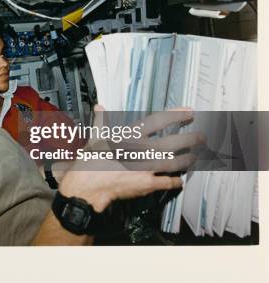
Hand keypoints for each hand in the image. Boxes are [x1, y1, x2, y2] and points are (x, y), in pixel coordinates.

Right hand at [57, 105, 204, 212]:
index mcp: (131, 135)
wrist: (88, 184)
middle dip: (192, 138)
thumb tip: (100, 107)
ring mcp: (147, 167)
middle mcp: (143, 149)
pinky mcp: (148, 184)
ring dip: (189, 159)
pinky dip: (176, 181)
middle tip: (202, 137)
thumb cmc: (90, 160)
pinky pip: (168, 182)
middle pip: (174, 142)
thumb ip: (101, 121)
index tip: (189, 111)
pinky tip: (180, 180)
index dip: (176, 114)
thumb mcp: (95, 137)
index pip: (159, 120)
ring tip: (197, 156)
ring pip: (176, 162)